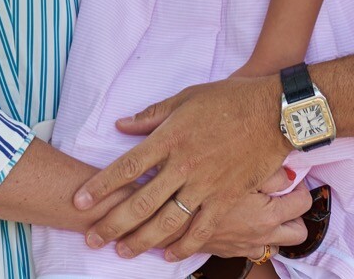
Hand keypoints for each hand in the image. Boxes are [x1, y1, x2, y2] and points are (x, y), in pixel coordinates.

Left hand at [75, 75, 291, 261]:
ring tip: (122, 252)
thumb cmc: (230, 99)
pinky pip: (202, 229)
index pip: (126, 167)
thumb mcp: (186, 98)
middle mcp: (183, 165)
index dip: (100, 187)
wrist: (274, 112)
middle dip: (112, 224)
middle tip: (92, 239)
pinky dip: (184, 246)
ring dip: (141, 240)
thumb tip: (121, 125)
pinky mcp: (227, 198)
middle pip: (141, 202)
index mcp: (170, 138)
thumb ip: (152, 115)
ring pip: (167, 222)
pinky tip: (168, 255)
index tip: (79, 202)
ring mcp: (206, 185)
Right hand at [194, 176, 309, 259]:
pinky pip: (254, 250)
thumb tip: (290, 174)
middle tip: (282, 197)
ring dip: (276, 229)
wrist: (169, 214)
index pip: (303, 204)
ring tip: (265, 209)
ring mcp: (246, 247)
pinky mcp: (230, 251)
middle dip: (295, 215)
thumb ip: (271, 173)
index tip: (289, 179)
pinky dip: (256, 238)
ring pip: (276, 246)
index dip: (300, 187)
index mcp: (268, 216)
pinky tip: (245, 219)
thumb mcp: (240, 172)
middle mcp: (261, 236)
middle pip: (298, 233)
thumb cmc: (204, 188)